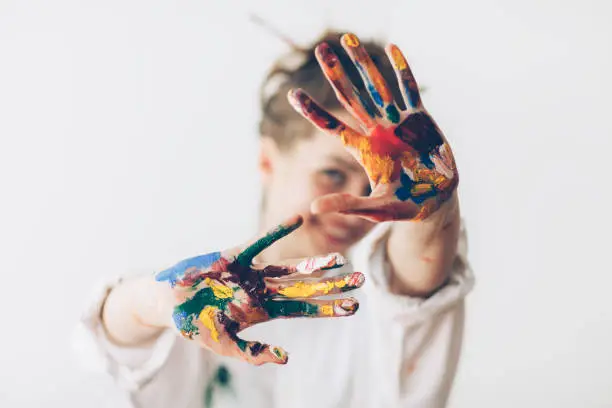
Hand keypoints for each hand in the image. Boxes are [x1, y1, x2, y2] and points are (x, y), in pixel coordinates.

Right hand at [155, 215, 363, 364]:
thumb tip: (287, 359)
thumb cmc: (195, 325)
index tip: (354, 307)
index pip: (304, 310)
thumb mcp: (224, 345)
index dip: (328, 308)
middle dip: (333, 286)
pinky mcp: (235, 257)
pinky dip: (278, 231)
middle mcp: (264, 290)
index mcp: (264, 311)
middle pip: (306, 288)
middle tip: (362, 281)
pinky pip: (260, 242)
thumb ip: (253, 354)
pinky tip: (298, 219)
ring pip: (290, 267)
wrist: (168, 303)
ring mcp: (251, 273)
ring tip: (341, 260)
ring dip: (315, 264)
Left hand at [288, 33, 458, 221]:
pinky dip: (402, 69)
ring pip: (377, 85)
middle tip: (321, 50)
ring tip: (348, 39)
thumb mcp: (374, 208)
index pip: (332, 126)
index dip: (313, 111)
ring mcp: (397, 122)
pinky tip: (392, 48)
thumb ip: (346, 205)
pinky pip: (409, 89)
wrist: (436, 201)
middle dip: (336, 73)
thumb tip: (312, 210)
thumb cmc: (403, 207)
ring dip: (363, 62)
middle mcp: (376, 131)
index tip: (292, 94)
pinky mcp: (420, 119)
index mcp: (363, 150)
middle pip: (351, 97)